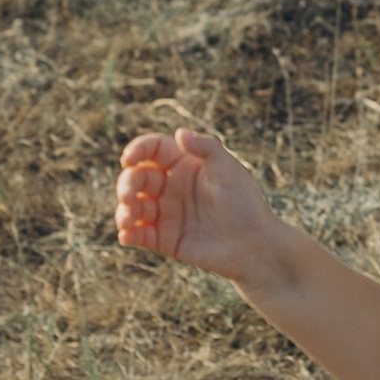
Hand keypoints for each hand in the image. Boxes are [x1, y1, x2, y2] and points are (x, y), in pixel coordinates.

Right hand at [114, 125, 284, 284]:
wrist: (255, 247)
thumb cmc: (245, 204)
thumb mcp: (229, 169)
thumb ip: (206, 147)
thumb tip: (179, 133)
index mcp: (185, 164)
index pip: (152, 150)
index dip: (137, 150)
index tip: (128, 159)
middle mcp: (171, 187)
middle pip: (137, 178)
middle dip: (127, 183)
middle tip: (128, 195)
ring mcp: (167, 213)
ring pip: (133, 206)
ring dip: (124, 211)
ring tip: (127, 220)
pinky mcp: (165, 240)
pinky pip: (139, 235)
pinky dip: (129, 234)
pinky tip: (127, 235)